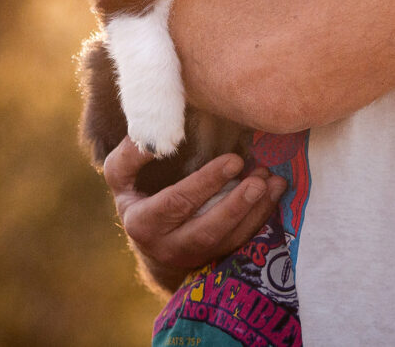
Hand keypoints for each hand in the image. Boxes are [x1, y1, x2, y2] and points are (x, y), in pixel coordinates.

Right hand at [104, 136, 286, 290]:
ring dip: (255, 211)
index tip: (233, 160)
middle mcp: (168, 247)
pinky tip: (274, 193)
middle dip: (236, 204)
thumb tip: (155, 138)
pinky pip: (241, 242)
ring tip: (273, 182)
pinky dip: (261, 217)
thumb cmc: (136, 192)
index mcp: (142, 224)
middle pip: (207, 230)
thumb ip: (130, 155)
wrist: (148, 234)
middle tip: (259, 178)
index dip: (206, 183)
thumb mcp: (120, 174)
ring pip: (228, 240)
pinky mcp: (214, 256)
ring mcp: (194, 256)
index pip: (177, 204)